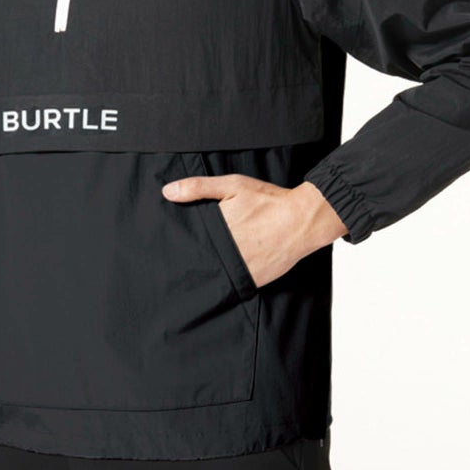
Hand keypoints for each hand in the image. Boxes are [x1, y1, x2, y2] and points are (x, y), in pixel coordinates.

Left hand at [161, 175, 347, 288]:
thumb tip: (167, 192)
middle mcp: (226, 250)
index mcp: (217, 228)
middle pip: (200, 259)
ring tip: (197, 273)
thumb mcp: (233, 185)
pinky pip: (233, 283)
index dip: (179, 246)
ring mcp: (240, 267)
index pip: (189, 242)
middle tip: (177, 265)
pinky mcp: (253, 279)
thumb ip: (199, 188)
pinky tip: (220, 278)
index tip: (168, 248)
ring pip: (214, 274)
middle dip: (192, 260)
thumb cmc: (269, 200)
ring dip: (208, 272)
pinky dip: (226, 282)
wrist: (302, 220)